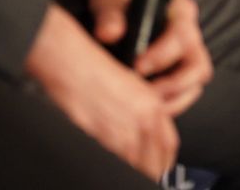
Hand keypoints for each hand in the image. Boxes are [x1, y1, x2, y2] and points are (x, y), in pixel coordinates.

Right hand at [25, 4, 177, 179]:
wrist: (70, 61)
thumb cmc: (91, 67)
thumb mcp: (128, 85)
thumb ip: (139, 111)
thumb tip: (140, 134)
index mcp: (151, 104)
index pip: (169, 142)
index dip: (165, 160)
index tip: (161, 166)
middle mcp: (142, 117)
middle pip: (157, 158)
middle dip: (154, 170)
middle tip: (149, 176)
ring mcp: (123, 129)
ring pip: (139, 163)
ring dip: (138, 171)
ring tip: (131, 176)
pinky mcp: (102, 136)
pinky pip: (118, 161)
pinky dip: (119, 169)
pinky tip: (114, 170)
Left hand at [89, 0, 214, 115]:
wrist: (118, 0)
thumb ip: (110, 14)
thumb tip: (108, 34)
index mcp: (180, 10)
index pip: (182, 37)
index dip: (161, 56)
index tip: (137, 67)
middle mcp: (191, 33)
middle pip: (198, 67)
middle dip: (173, 87)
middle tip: (145, 96)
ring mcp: (188, 54)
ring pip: (194, 84)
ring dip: (173, 100)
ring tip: (145, 107)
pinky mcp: (180, 70)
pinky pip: (184, 92)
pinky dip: (169, 103)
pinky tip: (146, 106)